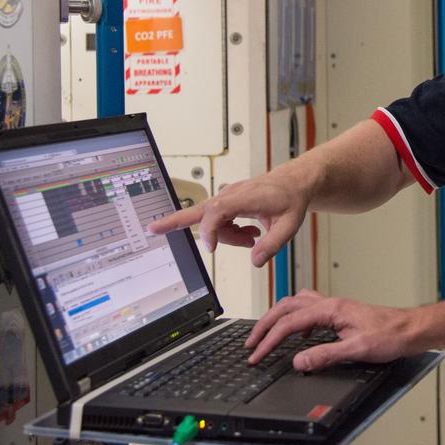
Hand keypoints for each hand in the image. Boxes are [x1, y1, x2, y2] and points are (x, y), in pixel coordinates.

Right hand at [147, 173, 310, 266]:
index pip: (218, 210)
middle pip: (199, 210)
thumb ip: (273, 244)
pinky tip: (249, 234)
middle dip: (175, 220)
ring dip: (228, 237)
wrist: (292, 183)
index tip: (211, 248)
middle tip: (153, 229)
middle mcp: (232, 195)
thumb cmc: (290, 199)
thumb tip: (255, 261)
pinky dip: (230, 232)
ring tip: (253, 239)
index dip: (210, 229)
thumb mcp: (289, 225)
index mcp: (247, 196)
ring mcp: (227, 197)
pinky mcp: (227, 202)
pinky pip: (219, 221)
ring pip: (214, 223)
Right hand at [245, 289, 417, 370]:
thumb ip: (325, 355)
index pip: (289, 323)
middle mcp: (330, 303)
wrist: (409, 329)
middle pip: (286, 307)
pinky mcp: (339, 313)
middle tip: (251, 343)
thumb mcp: (356, 349)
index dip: (269, 340)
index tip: (257, 354)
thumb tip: (298, 361)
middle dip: (265, 324)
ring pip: (295, 304)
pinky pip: (308, 309)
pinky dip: (294, 318)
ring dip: (277, 318)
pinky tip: (297, 333)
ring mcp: (334, 307)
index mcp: (330, 309)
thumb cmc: (390, 335)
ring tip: (264, 334)